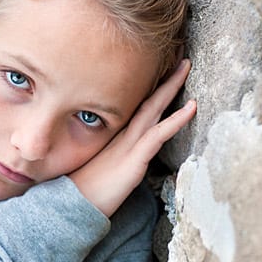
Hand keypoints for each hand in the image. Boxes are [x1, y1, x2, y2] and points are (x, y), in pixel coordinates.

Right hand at [69, 59, 195, 216]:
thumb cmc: (84, 191)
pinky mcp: (134, 160)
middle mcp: (122, 134)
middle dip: (163, 76)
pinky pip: (159, 134)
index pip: (137, 104)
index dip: (151, 85)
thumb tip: (125, 154)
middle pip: (147, 99)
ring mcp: (128, 145)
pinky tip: (191, 107)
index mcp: (115, 136)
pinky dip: (176, 119)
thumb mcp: (101, 168)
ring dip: (171, 86)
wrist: (70, 207)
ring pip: (153, 108)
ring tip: (186, 65)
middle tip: (178, 53)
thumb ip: (114, 156)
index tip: (163, 66)